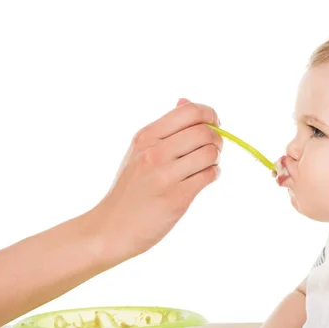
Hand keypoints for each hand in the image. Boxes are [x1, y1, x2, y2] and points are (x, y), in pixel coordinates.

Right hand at [92, 98, 222, 262]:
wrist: (112, 227)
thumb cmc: (130, 188)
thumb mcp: (138, 150)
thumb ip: (164, 128)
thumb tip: (186, 100)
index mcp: (145, 136)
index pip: (189, 111)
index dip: (210, 114)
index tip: (214, 123)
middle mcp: (154, 152)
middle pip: (204, 131)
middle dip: (216, 139)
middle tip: (212, 148)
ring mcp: (164, 175)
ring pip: (209, 153)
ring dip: (215, 158)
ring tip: (206, 165)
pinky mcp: (176, 198)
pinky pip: (208, 176)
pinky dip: (213, 174)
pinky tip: (203, 178)